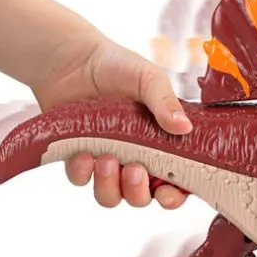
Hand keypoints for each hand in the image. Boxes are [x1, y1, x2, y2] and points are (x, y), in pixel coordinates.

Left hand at [30, 30, 191, 208]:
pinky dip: (82, 173)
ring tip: (107, 159)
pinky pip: (80, 181)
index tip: (167, 193)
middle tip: (134, 169)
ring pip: (111, 196)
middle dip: (139, 192)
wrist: (72, 58)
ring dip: (110, 187)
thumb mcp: (149, 79)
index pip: (176, 182)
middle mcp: (137, 158)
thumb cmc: (117, 66)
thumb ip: (166, 103)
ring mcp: (108, 161)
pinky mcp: (77, 159)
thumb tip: (185, 127)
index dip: (175, 196)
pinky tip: (83, 153)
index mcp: (162, 144)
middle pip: (142, 197)